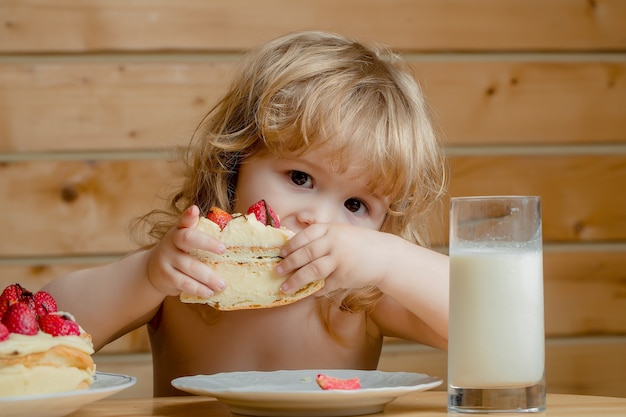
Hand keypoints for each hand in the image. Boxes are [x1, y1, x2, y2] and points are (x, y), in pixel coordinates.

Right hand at [146, 205, 226, 297]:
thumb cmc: (180, 252)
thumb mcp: (186, 240)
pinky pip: (184, 283)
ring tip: (221, 284)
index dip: (188, 215)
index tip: (194, 210)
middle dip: (206, 243)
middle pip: (187, 239)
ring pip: (189, 266)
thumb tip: (231, 234)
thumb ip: (202, 235)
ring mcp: (167, 259)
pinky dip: (198, 288)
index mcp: (179, 230)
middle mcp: (171, 241)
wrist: (151, 270)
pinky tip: (208, 292)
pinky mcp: (166, 276)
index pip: (183, 220)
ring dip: (207, 276)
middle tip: (222, 249)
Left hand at [276, 223, 394, 293]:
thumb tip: (296, 249)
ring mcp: (339, 260)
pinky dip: (315, 290)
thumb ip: (322, 238)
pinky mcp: (345, 276)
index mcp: (331, 230)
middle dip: (288, 264)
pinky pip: (325, 285)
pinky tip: (308, 293)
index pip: (305, 236)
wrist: (385, 255)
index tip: (280, 253)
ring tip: (285, 288)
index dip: (291, 245)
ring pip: (312, 270)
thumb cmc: (360, 244)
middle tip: (277, 271)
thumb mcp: (341, 233)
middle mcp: (334, 243)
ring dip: (296, 280)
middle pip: (305, 254)